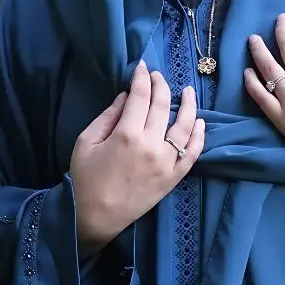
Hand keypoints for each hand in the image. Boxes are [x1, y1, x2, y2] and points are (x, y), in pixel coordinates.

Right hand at [69, 62, 203, 254]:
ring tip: (188, 91)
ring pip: (185, 126)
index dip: (142, 77)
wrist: (96, 217)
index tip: (142, 67)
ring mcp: (166, 162)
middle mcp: (151, 145)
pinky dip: (199, 136)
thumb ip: (108, 116)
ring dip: (188, 105)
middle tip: (158, 75)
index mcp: (127, 134)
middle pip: (162, 106)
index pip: (140, 96)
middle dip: (161, 85)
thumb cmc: (85, 179)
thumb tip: (126, 97)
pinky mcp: (174, 177)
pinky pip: (192, 153)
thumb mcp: (86, 142)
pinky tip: (200, 123)